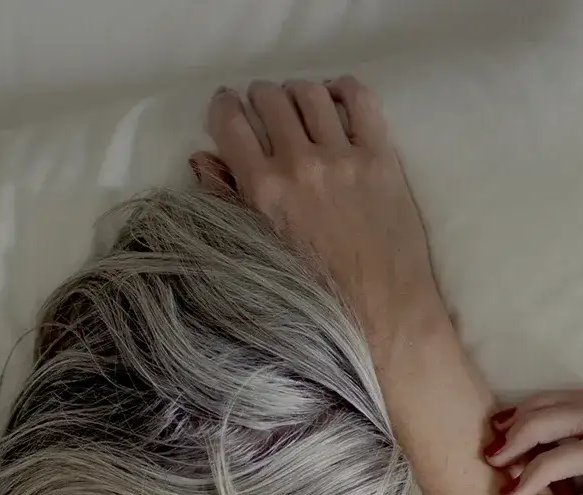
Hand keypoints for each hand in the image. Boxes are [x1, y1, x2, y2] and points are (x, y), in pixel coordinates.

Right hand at [191, 79, 445, 352]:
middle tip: (268, 114)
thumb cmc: (317, 298)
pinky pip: (360, 98)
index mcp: (263, 190)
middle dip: (262, 100)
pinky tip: (338, 103)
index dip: (225, 108)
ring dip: (299, 95)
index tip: (230, 110)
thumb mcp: (259, 254)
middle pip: (270, 98)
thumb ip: (228, 203)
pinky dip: (344, 91)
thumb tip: (201, 160)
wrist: (381, 315)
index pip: (230, 120)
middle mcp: (299, 164)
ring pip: (310, 92)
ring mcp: (342, 158)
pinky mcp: (380, 158)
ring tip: (302, 111)